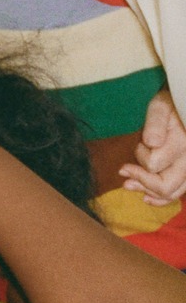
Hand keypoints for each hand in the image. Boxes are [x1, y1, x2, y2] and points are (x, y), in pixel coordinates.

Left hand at [122, 90, 185, 204]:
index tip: (136, 146)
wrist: (184, 107)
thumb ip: (156, 122)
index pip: (154, 164)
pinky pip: (177, 193)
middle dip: (141, 181)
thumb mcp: (161, 106)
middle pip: (164, 185)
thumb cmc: (171, 104)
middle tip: (123, 171)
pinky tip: (146, 197)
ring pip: (170, 193)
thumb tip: (151, 142)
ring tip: (128, 183)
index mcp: (182, 143)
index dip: (140, 158)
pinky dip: (161, 198)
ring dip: (147, 190)